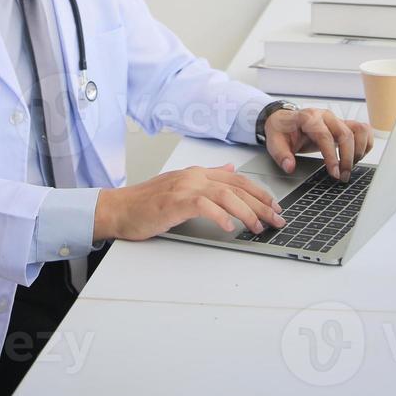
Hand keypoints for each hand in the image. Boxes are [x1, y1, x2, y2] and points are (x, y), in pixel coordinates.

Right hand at [93, 164, 286, 242]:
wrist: (118, 209)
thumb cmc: (146, 203)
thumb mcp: (180, 185)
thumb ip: (206, 177)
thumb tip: (229, 168)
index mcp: (196, 173)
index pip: (235, 178)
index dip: (258, 191)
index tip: (274, 205)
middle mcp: (193, 176)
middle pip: (236, 187)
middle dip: (261, 204)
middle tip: (277, 219)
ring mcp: (184, 187)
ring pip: (225, 195)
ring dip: (247, 212)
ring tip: (258, 227)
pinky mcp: (175, 202)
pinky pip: (204, 206)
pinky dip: (220, 216)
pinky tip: (231, 227)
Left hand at [264, 107, 373, 180]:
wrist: (284, 120)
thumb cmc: (281, 131)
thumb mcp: (274, 142)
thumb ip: (281, 155)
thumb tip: (290, 167)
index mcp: (308, 118)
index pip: (325, 136)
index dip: (332, 156)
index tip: (334, 173)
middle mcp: (325, 116)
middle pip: (346, 134)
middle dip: (348, 158)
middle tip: (343, 176)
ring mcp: (336, 119)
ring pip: (359, 130)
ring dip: (359, 150)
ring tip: (350, 167)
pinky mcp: (343, 125)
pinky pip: (362, 130)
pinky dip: (365, 144)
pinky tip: (357, 157)